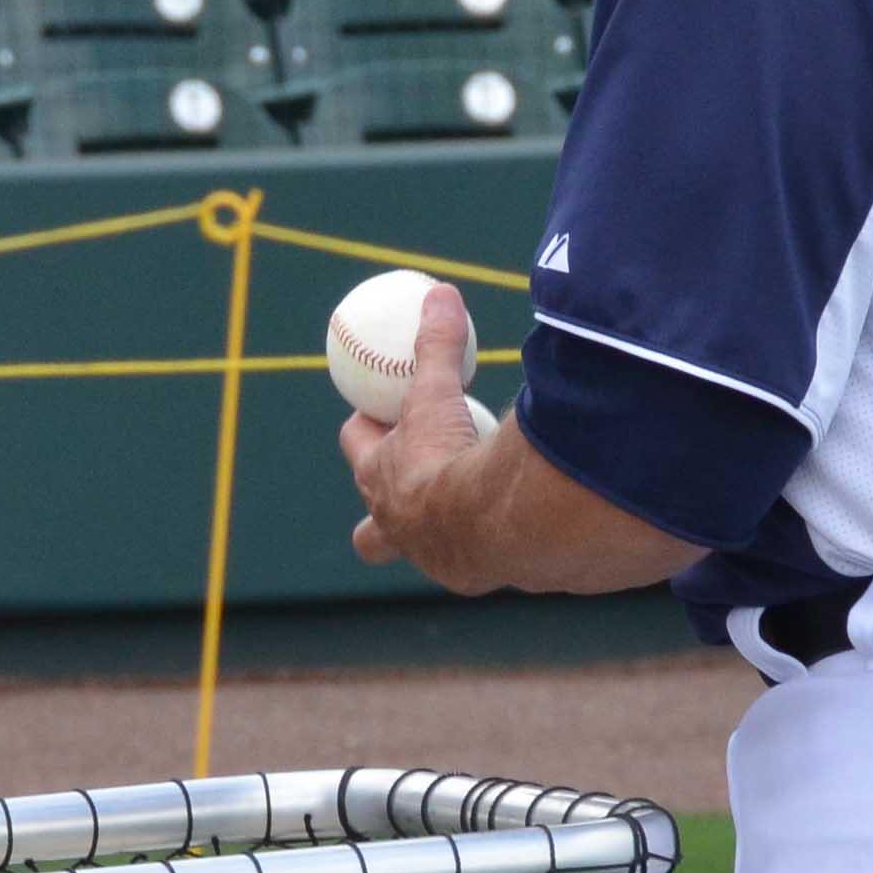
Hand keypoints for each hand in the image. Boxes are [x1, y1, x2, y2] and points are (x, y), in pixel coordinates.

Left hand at [340, 284, 499, 589]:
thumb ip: (439, 347)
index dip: (366, 430)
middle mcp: (397, 525)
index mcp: (380, 481)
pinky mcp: (470, 577)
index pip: (359, 449)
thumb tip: (439, 296)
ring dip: (435, 534)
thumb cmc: (449, 459)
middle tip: (408, 483)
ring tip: (466, 515)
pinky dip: (488, 547)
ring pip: (421, 550)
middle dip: (383, 507)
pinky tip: (514, 534)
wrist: (489, 527)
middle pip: (372, 526)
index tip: (381, 415)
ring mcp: (429, 557)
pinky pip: (476, 561)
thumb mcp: (439, 395)